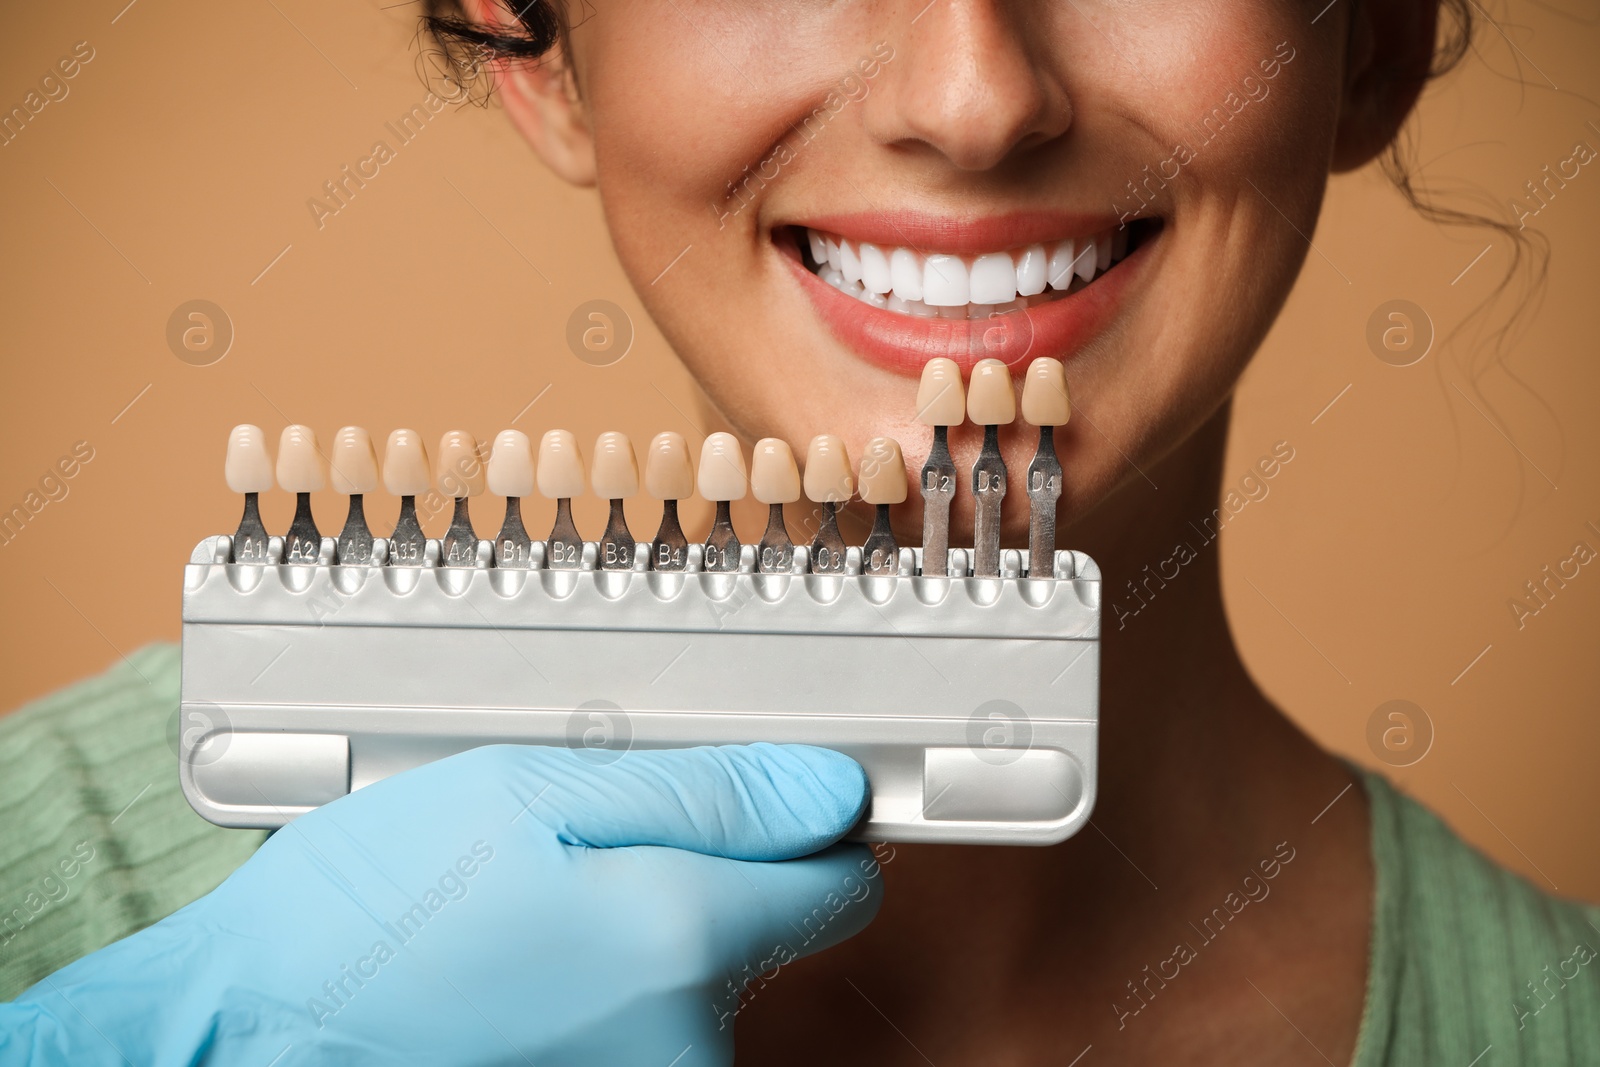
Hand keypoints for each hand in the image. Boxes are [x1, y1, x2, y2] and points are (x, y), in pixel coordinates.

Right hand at [2, 743, 881, 1065]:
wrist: (245, 1040)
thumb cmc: (363, 920)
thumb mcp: (526, 796)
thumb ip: (702, 793)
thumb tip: (830, 792)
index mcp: (683, 938)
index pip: (841, 881)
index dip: (801, 830)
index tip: (753, 807)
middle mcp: (687, 1040)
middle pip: (762, 935)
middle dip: (697, 884)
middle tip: (576, 857)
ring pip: (695, 988)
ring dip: (636, 946)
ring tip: (525, 920)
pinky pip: (640, 1036)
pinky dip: (596, 1000)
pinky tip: (515, 973)